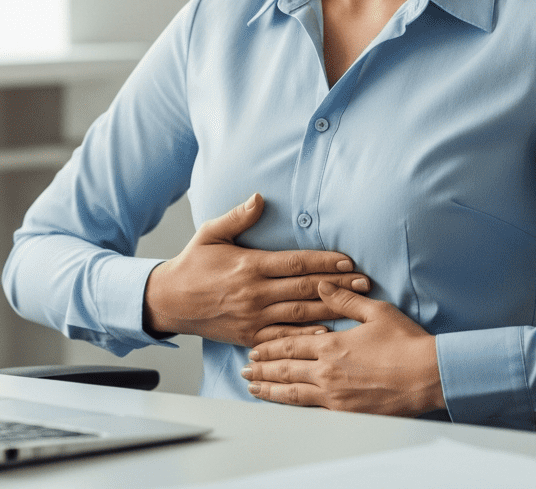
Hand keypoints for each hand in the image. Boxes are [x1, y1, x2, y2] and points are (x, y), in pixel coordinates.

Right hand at [142, 194, 371, 347]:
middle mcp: (254, 293)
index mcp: (249, 266)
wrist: (170, 301)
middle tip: (365, 282)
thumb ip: (237, 217)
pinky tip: (327, 332)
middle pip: (304, 289)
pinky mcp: (249, 336)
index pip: (294, 263)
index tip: (347, 260)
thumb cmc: (193, 264)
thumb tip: (259, 198)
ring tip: (357, 305)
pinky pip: (282, 338)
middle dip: (337, 285)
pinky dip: (305, 336)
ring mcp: (253, 317)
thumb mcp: (210, 233)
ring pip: (299, 314)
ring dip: (330, 309)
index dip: (323, 261)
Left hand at [240, 280, 442, 415]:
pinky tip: (284, 404)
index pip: (291, 344)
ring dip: (270, 390)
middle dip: (262, 369)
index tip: (253, 347)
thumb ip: (343, 300)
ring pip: (293, 393)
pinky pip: (311, 408)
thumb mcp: (375, 311)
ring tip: (253, 388)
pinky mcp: (346, 411)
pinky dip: (292, 405)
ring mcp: (335, 395)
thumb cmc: (405, 342)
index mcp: (331, 345)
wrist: (427, 376)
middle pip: (285, 370)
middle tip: (244, 369)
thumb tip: (321, 284)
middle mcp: (327, 371)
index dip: (270, 346)